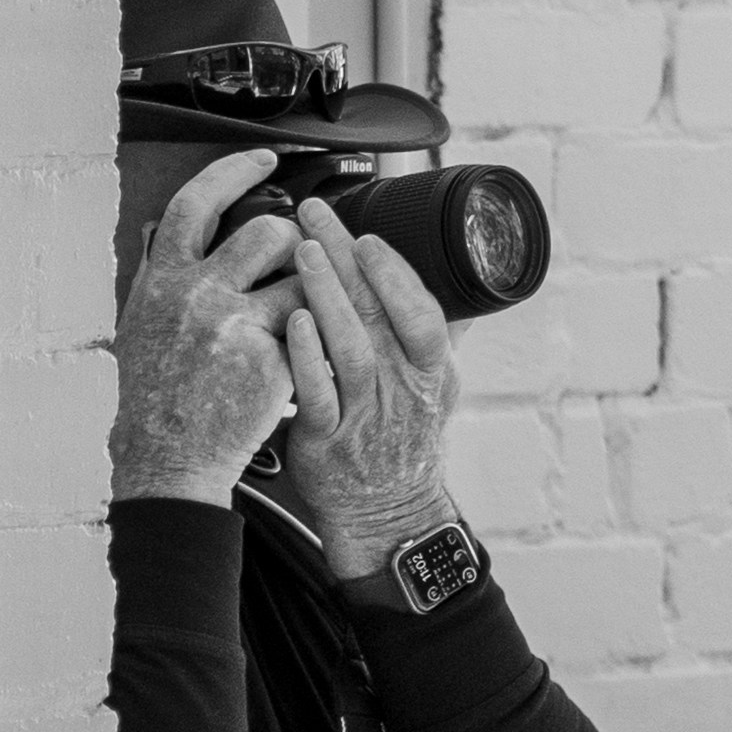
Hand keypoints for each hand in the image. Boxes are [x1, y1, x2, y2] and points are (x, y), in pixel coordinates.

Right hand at [115, 153, 294, 511]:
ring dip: (313, 286)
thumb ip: (162, 276)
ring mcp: (234, 325)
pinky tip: (303, 350)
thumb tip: (169, 232)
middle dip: (294, 238)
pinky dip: (313, 334)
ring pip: (302, 277)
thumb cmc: (153, 397)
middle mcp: (196, 294)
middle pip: (267, 232)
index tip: (264, 160)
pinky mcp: (269, 358)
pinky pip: (310, 327)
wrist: (165, 459)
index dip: (234, 171)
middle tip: (297, 255)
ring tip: (303, 308)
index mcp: (162, 280)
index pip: (197, 202)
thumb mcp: (141, 323)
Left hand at [262, 201, 465, 585]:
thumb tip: (440, 279)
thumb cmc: (403, 442)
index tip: (367, 233)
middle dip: (345, 257)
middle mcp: (405, 390)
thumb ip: (430, 336)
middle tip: (315, 214)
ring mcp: (368, 416)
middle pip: (378, 313)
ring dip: (326, 293)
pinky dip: (305, 354)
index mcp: (432, 371)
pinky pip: (318, 393)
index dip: (395, 271)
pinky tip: (292, 321)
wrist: (386, 516)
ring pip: (350, 346)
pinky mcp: (329, 442)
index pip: (421, 309)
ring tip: (301, 252)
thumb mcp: (434, 389)